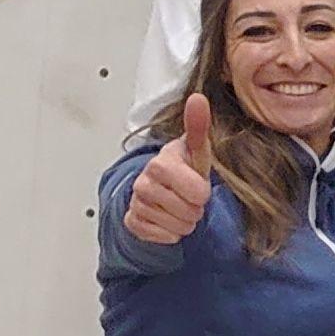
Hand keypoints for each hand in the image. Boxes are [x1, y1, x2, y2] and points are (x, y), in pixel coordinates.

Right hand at [125, 94, 219, 244]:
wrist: (161, 190)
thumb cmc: (183, 170)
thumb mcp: (196, 151)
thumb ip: (198, 127)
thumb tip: (198, 98)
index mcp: (161, 163)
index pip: (196, 190)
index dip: (202, 192)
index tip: (198, 185)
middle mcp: (143, 182)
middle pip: (189, 212)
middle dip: (195, 209)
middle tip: (188, 197)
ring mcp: (136, 203)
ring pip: (178, 227)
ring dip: (184, 221)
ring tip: (179, 207)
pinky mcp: (132, 222)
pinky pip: (163, 237)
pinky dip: (170, 234)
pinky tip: (166, 219)